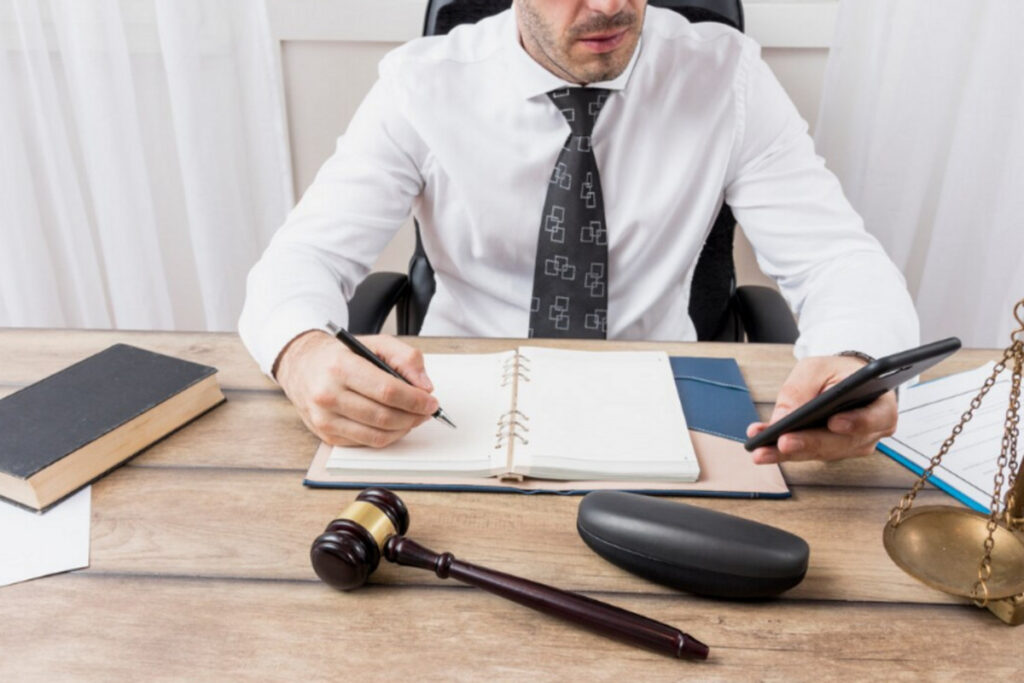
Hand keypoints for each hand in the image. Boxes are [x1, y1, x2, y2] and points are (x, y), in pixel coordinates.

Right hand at [274, 330, 437, 446]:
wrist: (301, 366)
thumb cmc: (340, 355)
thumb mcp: (375, 343)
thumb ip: (405, 358)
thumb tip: (425, 386)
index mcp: (341, 367)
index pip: (387, 390)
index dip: (415, 400)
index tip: (431, 402)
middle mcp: (328, 395)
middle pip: (384, 416)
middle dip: (413, 417)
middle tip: (426, 411)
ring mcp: (325, 418)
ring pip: (377, 436)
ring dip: (403, 429)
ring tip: (413, 418)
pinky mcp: (326, 435)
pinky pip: (366, 443)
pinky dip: (387, 436)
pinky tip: (393, 424)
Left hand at [746, 355, 897, 463]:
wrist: (842, 381)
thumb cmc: (835, 372)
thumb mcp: (817, 368)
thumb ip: (802, 389)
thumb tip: (782, 419)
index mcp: (881, 406)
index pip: (873, 418)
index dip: (856, 423)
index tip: (834, 422)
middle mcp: (871, 432)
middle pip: (840, 443)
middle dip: (807, 443)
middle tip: (782, 443)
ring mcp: (852, 446)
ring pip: (820, 453)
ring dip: (788, 453)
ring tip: (762, 450)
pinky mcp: (832, 452)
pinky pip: (808, 454)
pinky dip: (784, 452)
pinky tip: (764, 448)